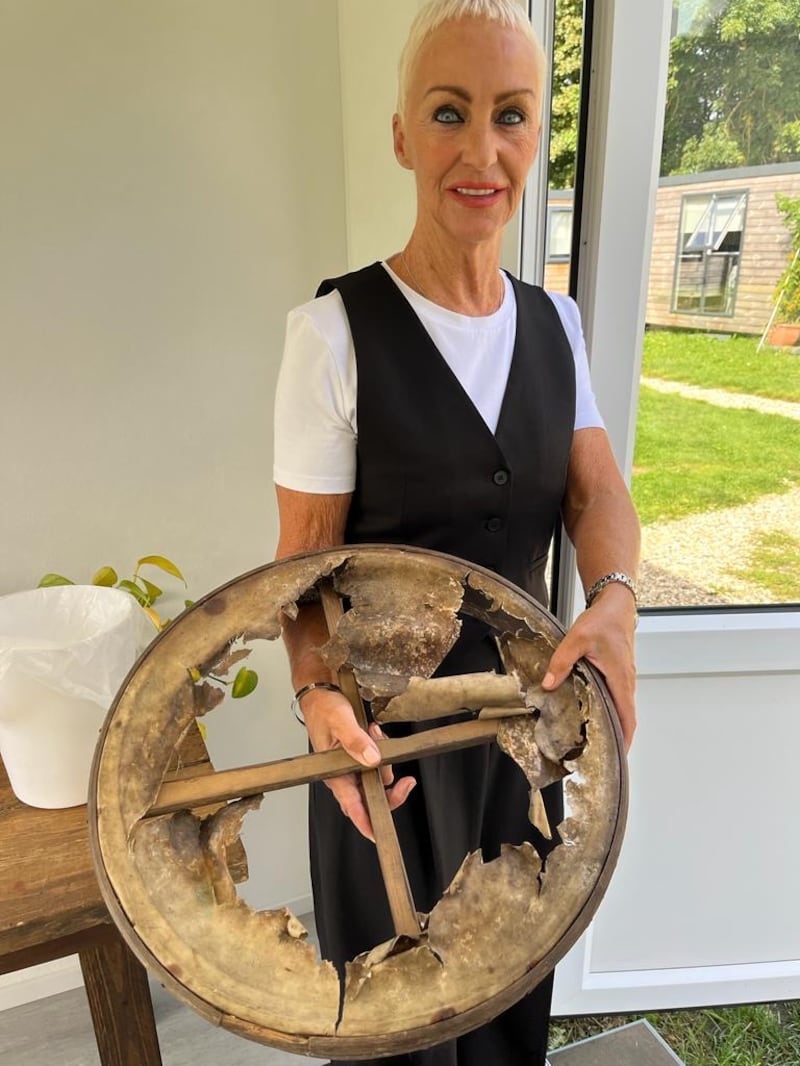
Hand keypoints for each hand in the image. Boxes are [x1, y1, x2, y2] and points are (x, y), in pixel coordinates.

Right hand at [300, 688, 415, 840]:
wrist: (321, 693)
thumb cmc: (323, 708)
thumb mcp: (340, 721)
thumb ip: (355, 740)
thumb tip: (372, 759)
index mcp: (335, 773)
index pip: (351, 806)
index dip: (365, 822)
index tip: (378, 834)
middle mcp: (343, 774)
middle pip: (370, 797)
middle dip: (390, 790)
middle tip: (406, 782)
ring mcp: (350, 766)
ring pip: (376, 778)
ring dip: (384, 762)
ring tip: (376, 735)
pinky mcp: (357, 756)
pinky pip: (376, 762)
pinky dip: (381, 750)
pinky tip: (375, 733)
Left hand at [541, 583, 636, 749]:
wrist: (616, 604)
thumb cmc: (602, 620)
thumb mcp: (577, 639)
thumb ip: (562, 661)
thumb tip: (549, 683)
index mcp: (620, 679)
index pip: (627, 718)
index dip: (624, 740)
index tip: (617, 758)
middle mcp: (626, 682)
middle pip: (627, 719)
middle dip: (617, 738)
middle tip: (599, 756)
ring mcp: (625, 678)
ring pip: (622, 709)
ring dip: (613, 725)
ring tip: (595, 741)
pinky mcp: (620, 674)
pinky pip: (618, 699)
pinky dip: (611, 711)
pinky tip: (594, 714)